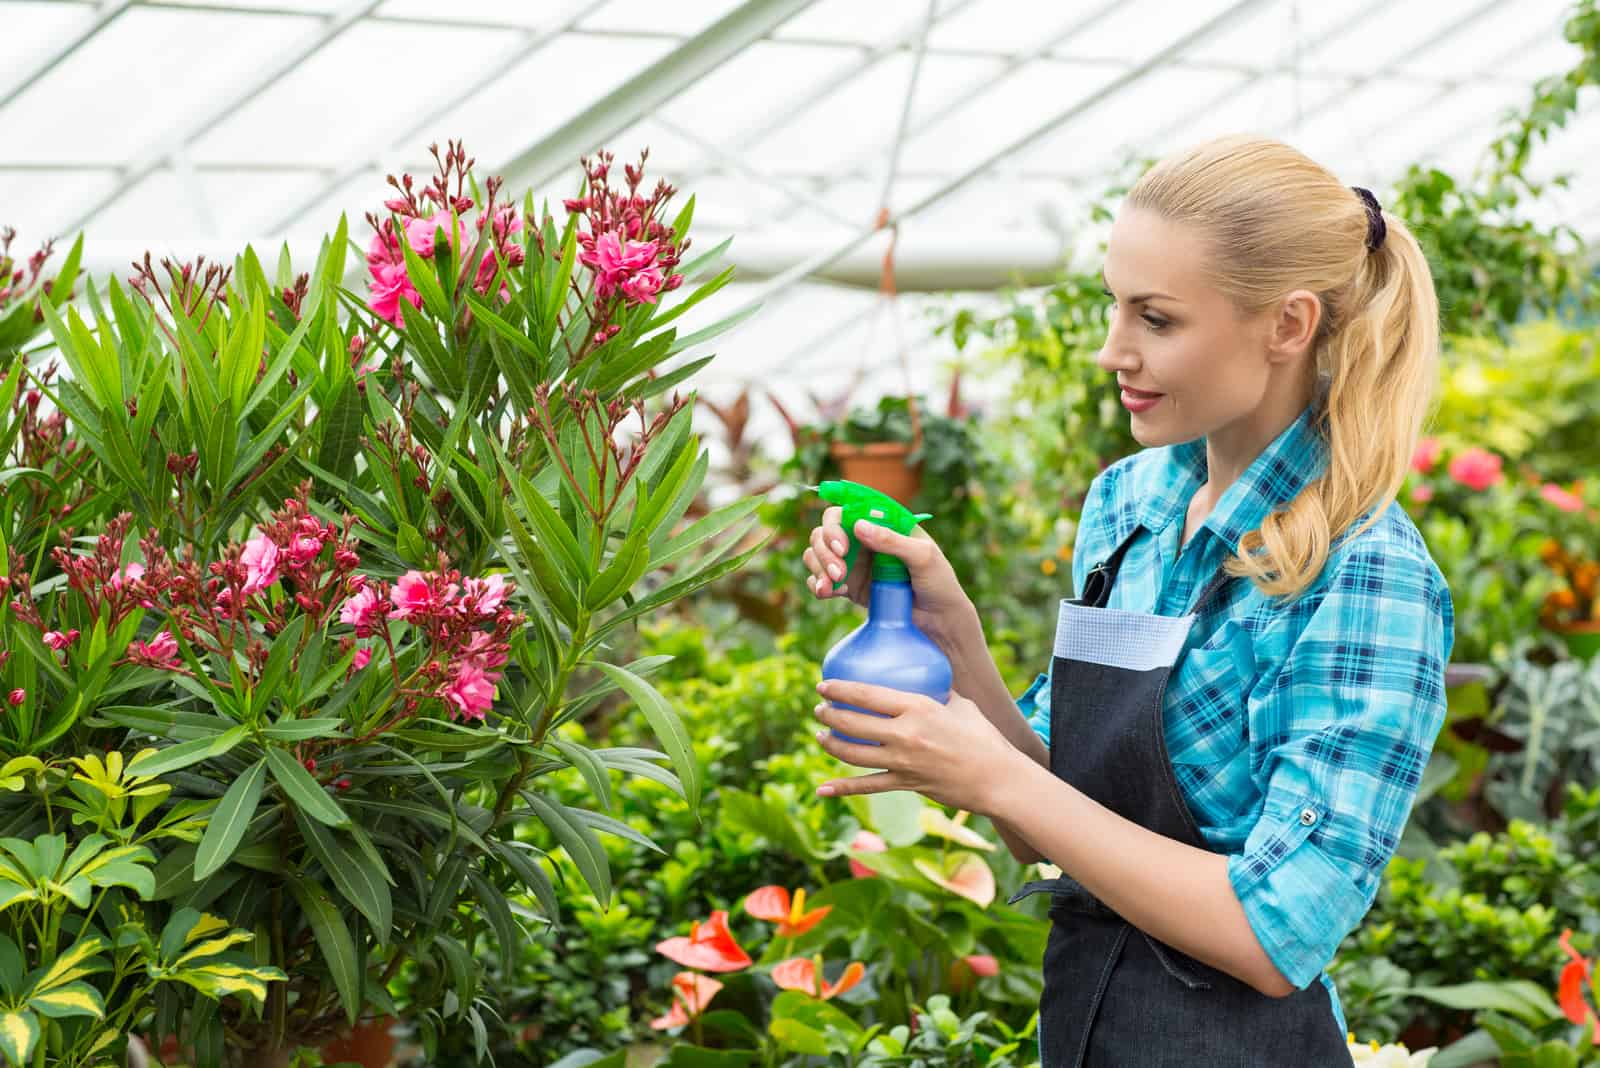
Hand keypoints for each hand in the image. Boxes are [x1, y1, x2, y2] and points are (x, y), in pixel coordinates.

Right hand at [801, 508, 974, 647]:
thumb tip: (859, 526)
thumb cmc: (939, 582)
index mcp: (884, 523)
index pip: (849, 509)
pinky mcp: (849, 586)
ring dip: (818, 565)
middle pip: (826, 530)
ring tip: (829, 587)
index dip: (837, 522)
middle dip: (825, 548)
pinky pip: (821, 579)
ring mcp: (855, 562)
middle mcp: (865, 539)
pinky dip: (817, 584)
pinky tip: (826, 593)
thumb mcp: (923, 557)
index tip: (842, 545)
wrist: (939, 621)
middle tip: (839, 571)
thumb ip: (892, 541)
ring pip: (818, 552)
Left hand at [811, 679, 1024, 814]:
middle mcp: (905, 734)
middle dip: (829, 715)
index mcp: (918, 708)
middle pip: (853, 723)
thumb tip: (927, 677)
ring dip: (830, 744)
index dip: (840, 689)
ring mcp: (903, 762)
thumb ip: (938, 692)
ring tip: (820, 736)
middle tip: (820, 710)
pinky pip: (867, 786)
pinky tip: (822, 789)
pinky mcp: (905, 784)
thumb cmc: (983, 738)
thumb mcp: (961, 705)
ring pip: (853, 753)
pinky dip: (841, 788)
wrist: (998, 779)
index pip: (868, 694)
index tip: (824, 685)